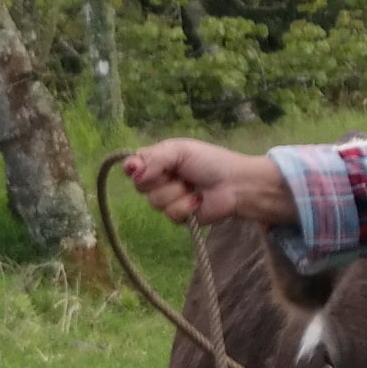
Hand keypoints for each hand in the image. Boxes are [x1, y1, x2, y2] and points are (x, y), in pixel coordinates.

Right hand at [126, 137, 292, 225]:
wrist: (235, 184)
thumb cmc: (210, 161)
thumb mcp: (180, 150)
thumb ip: (154, 158)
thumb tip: (130, 171)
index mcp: (158, 160)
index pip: (132, 166)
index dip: (133, 169)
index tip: (137, 169)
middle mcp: (159, 180)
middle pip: (140, 186)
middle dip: (160, 180)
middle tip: (179, 173)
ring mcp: (168, 199)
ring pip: (155, 202)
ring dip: (176, 193)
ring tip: (193, 186)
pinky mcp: (179, 216)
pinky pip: (170, 215)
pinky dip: (186, 206)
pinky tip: (198, 200)